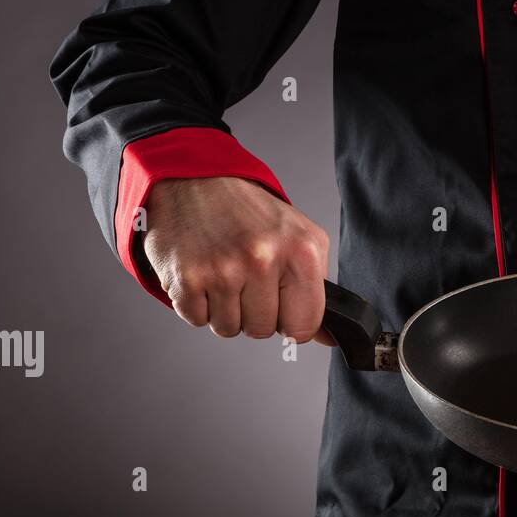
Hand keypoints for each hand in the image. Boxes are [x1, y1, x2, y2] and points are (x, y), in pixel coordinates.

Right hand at [142, 176, 334, 345]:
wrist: (194, 180)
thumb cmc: (249, 213)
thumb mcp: (299, 238)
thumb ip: (315, 287)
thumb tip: (331, 337)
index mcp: (301, 251)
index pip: (305, 325)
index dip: (292, 321)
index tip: (282, 306)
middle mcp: (263, 259)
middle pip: (263, 330)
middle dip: (254, 312)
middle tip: (245, 277)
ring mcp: (223, 269)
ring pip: (228, 329)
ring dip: (224, 309)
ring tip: (223, 271)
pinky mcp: (186, 279)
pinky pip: (197, 320)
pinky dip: (197, 304)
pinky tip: (202, 272)